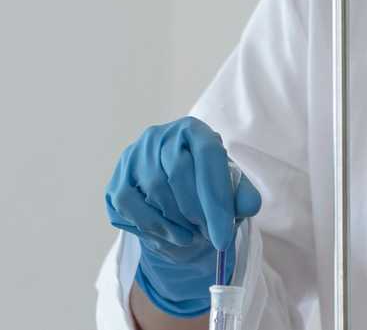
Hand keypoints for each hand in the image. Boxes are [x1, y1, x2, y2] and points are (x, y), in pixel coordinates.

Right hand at [105, 117, 261, 316]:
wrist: (174, 186)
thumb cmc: (205, 182)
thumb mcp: (229, 185)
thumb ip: (242, 194)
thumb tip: (249, 206)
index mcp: (193, 129)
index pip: (208, 156)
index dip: (216, 198)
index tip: (223, 236)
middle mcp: (160, 135)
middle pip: (178, 172)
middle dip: (197, 211)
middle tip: (210, 235)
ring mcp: (133, 156)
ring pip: (153, 190)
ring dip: (176, 222)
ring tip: (194, 236)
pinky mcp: (117, 179)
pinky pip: (129, 205)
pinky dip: (153, 227)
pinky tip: (173, 236)